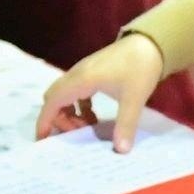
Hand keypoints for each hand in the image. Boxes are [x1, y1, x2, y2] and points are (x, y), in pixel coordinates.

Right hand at [38, 34, 165, 149]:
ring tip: (86, 127)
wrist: (149, 43)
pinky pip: (74, 91)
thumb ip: (126, 125)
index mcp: (82, 80)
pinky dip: (78, 107)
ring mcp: (82, 71)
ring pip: (63, 95)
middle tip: (75, 134)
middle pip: (54, 98)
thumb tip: (121, 150)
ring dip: (68, 113)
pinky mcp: (90, 72)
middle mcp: (77, 74)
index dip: (45, 121)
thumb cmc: (140, 68)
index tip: (43, 139)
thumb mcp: (134, 99)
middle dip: (58, 119)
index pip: (53, 102)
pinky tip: (93, 117)